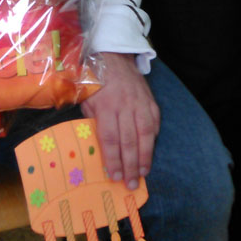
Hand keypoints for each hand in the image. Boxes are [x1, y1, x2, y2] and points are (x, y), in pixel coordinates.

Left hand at [81, 52, 159, 189]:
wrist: (113, 56)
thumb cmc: (95, 81)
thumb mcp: (86, 99)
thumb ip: (92, 121)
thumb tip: (95, 147)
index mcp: (105, 105)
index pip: (110, 138)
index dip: (112, 160)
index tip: (113, 177)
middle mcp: (125, 105)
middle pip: (129, 140)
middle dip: (130, 165)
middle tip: (131, 184)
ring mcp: (140, 102)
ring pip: (145, 133)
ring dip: (145, 156)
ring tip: (143, 173)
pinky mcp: (150, 100)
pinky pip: (154, 122)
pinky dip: (153, 138)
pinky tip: (150, 152)